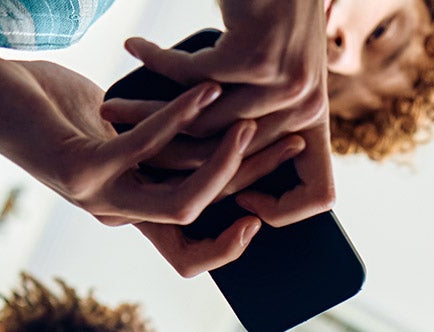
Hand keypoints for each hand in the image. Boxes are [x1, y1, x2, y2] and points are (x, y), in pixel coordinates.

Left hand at [0, 57, 265, 226]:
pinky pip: (147, 151)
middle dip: (252, 183)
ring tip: (255, 119)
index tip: (269, 206)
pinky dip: (183, 120)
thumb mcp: (116, 131)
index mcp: (127, 210)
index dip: (233, 242)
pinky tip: (206, 93)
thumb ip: (158, 148)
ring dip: (227, 158)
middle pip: (202, 218)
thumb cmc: (49, 108)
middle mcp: (115, 214)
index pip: (191, 248)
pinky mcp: (81, 166)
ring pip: (183, 198)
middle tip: (289, 143)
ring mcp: (97, 197)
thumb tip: (215, 140)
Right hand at [121, 0, 335, 228]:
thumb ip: (262, 120)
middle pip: (231, 163)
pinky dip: (156, 62)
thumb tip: (215, 174)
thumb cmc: (271, 12)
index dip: (283, 211)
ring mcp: (282, 83)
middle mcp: (304, 106)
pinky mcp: (253, 57)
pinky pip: (190, 78)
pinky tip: (134, 48)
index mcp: (313, 119)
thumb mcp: (279, 74)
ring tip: (113, 106)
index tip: (240, 197)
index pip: (319, 194)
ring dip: (146, 114)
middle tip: (134, 152)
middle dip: (170, 160)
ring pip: (200, 125)